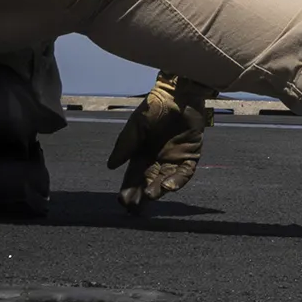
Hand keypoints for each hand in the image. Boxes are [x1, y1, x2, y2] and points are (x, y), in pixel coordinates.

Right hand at [107, 72, 215, 212]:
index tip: (122, 201)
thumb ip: (125, 145)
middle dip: (141, 195)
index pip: (134, 176)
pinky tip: (168, 186)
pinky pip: (185, 172)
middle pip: (149, 182)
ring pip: (166, 180)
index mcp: (142, 154)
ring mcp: (175, 158)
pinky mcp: (191, 154)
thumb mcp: (135, 127)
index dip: (128, 189)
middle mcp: (158, 159)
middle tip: (134, 208)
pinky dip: (178, 180)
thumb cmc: (154, 107)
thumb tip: (111, 166)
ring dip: (159, 189)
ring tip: (150, 196)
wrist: (178, 93)